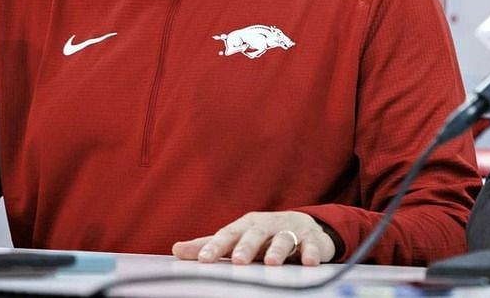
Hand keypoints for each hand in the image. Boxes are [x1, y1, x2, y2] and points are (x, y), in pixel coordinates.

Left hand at [172, 211, 335, 265]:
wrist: (305, 226)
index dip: (216, 246)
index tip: (204, 260)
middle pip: (256, 233)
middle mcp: (267, 226)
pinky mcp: (312, 239)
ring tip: (272, 263)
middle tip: (238, 260)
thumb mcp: (237, 238)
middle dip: (247, 246)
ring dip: (278, 250)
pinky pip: (313, 245)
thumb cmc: (263, 235)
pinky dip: (312, 252)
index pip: (229, 235)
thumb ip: (209, 245)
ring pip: (284, 238)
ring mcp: (291, 231)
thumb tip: (176, 250)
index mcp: (246, 226)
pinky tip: (309, 263)